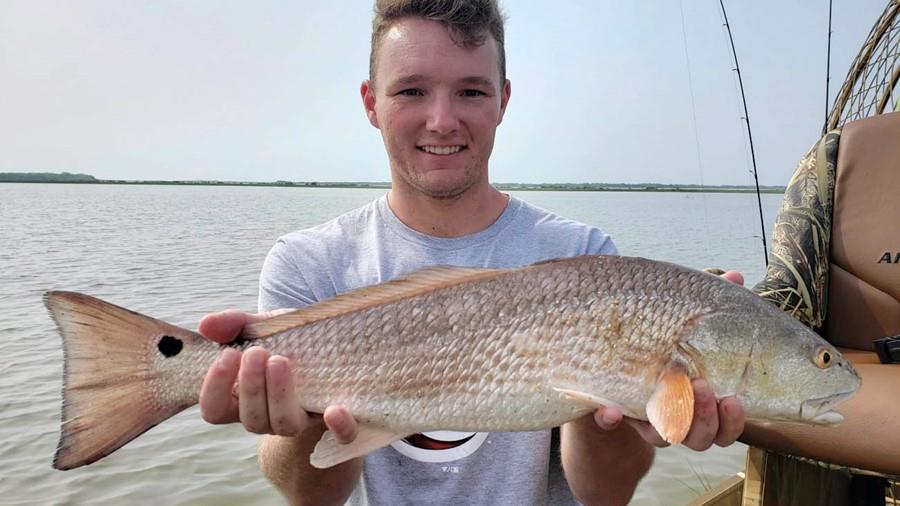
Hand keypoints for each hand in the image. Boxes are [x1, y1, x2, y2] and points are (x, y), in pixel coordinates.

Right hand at [198, 309, 357, 442]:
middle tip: (256, 353)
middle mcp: (270, 416)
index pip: (215, 410)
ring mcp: (304, 420)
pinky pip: (341, 436)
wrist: (331, 344)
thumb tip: (206, 324)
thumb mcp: (263, 327)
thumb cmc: (288, 339)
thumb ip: (234, 324)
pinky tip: (334, 410)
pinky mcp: (338, 421)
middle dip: (250, 386)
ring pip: (285, 425)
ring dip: (280, 396)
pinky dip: (338, 427)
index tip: (227, 354)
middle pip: (251, 419)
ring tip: (280, 361)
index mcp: (243, 399)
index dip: (215, 388)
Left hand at [592, 269, 746, 449]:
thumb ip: (711, 301)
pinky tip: (610, 409)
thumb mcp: (685, 317)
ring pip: (663, 436)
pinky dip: (610, 417)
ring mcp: (640, 413)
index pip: (725, 424)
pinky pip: (608, 421)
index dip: (732, 420)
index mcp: (701, 399)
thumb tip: (736, 276)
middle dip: (707, 420)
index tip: (734, 399)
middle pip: (700, 437)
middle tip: (704, 388)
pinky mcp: (609, 407)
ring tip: (671, 392)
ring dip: (671, 419)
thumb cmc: (659, 332)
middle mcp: (674, 414)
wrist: (605, 350)